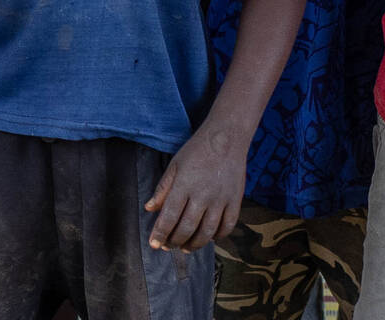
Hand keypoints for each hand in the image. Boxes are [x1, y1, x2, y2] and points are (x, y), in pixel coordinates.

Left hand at [144, 122, 246, 251]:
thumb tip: (149, 208)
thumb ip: (163, 188)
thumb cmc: (197, 150)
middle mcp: (203, 195)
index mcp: (184, 185)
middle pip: (187, 227)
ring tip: (185, 247)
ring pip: (207, 231)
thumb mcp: (175, 164)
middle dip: (175, 241)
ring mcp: (221, 199)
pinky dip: (218, 236)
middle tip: (168, 246)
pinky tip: (209, 238)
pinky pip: (228, 225)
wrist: (227, 137)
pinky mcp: (235, 200)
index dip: (160, 233)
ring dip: (195, 244)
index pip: (169, 216)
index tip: (154, 244)